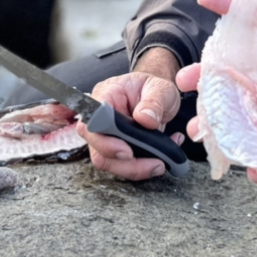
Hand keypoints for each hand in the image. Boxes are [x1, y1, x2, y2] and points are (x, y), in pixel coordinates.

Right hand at [79, 48, 182, 180]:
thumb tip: (146, 119)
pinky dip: (143, 167)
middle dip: (124, 164)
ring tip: (160, 164)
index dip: (105, 141)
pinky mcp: (116, 148)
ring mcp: (106, 136)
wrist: (157, 94)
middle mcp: (99, 118)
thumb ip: (154, 101)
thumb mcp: (160, 88)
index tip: (127, 152)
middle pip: (97, 149)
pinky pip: (123, 165)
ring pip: (109, 162)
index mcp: (105, 96)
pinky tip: (163, 158)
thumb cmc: (153, 87)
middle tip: (154, 164)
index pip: (93, 122)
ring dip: (134, 169)